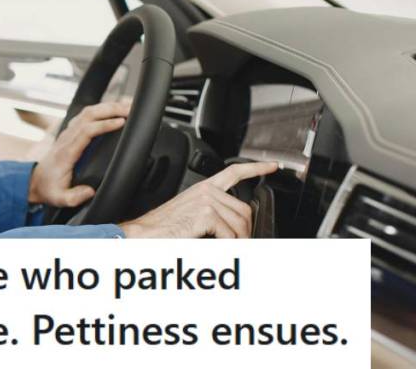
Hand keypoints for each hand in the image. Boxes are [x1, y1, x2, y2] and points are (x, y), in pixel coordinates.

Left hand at [28, 100, 131, 206]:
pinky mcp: (71, 132)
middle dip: (110, 109)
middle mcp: (67, 138)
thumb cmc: (50, 188)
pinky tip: (113, 110)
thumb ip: (74, 197)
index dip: (104, 124)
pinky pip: (86, 115)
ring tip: (127, 106)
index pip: (86, 131)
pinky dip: (101, 109)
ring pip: (87, 112)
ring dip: (107, 107)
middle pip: (88, 115)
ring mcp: (68, 133)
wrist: (36, 181)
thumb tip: (90, 191)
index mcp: (67, 152)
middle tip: (130, 109)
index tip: (121, 122)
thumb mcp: (60, 198)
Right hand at [118, 161, 277, 237]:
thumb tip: (236, 225)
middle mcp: (206, 190)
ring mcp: (206, 200)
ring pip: (239, 224)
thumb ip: (214, 214)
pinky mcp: (205, 213)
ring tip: (228, 248)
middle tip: (240, 243)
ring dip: (237, 240)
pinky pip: (229, 233)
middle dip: (246, 230)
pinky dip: (227, 245)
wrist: (143, 234)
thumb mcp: (192, 216)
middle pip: (244, 209)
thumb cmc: (162, 228)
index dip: (256, 168)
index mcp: (203, 188)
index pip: (234, 172)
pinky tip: (217, 246)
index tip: (272, 166)